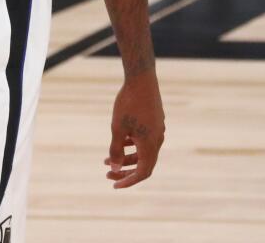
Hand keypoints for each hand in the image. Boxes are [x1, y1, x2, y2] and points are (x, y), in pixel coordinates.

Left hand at [104, 70, 164, 188]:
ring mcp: (158, 131)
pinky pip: (145, 141)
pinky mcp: (155, 122)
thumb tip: (114, 168)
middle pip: (143, 164)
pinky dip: (132, 146)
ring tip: (106, 160)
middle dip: (125, 171)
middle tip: (107, 174)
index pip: (142, 172)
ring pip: (143, 152)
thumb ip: (115, 150)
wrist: (141, 80)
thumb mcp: (117, 128)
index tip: (114, 184)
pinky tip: (120, 142)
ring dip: (126, 158)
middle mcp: (157, 140)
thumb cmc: (128, 104)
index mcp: (150, 145)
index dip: (129, 181)